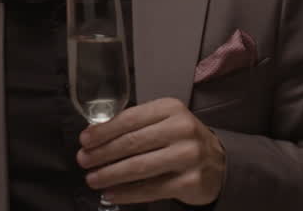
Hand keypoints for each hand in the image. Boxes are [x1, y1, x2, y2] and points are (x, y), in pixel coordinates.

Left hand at [77, 97, 225, 206]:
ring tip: (93, 179)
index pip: (130, 118)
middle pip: (132, 142)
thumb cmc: (182, 139)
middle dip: (103, 153)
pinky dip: (128, 193)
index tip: (85, 140)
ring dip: (111, 174)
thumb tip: (96, 135)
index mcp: (171, 108)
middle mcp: (182, 129)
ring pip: (139, 167)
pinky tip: (112, 193)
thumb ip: (136, 124)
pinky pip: (151, 189)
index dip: (104, 130)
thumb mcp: (164, 121)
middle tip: (83, 160)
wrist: (219, 163)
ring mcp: (188, 156)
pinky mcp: (190, 181)